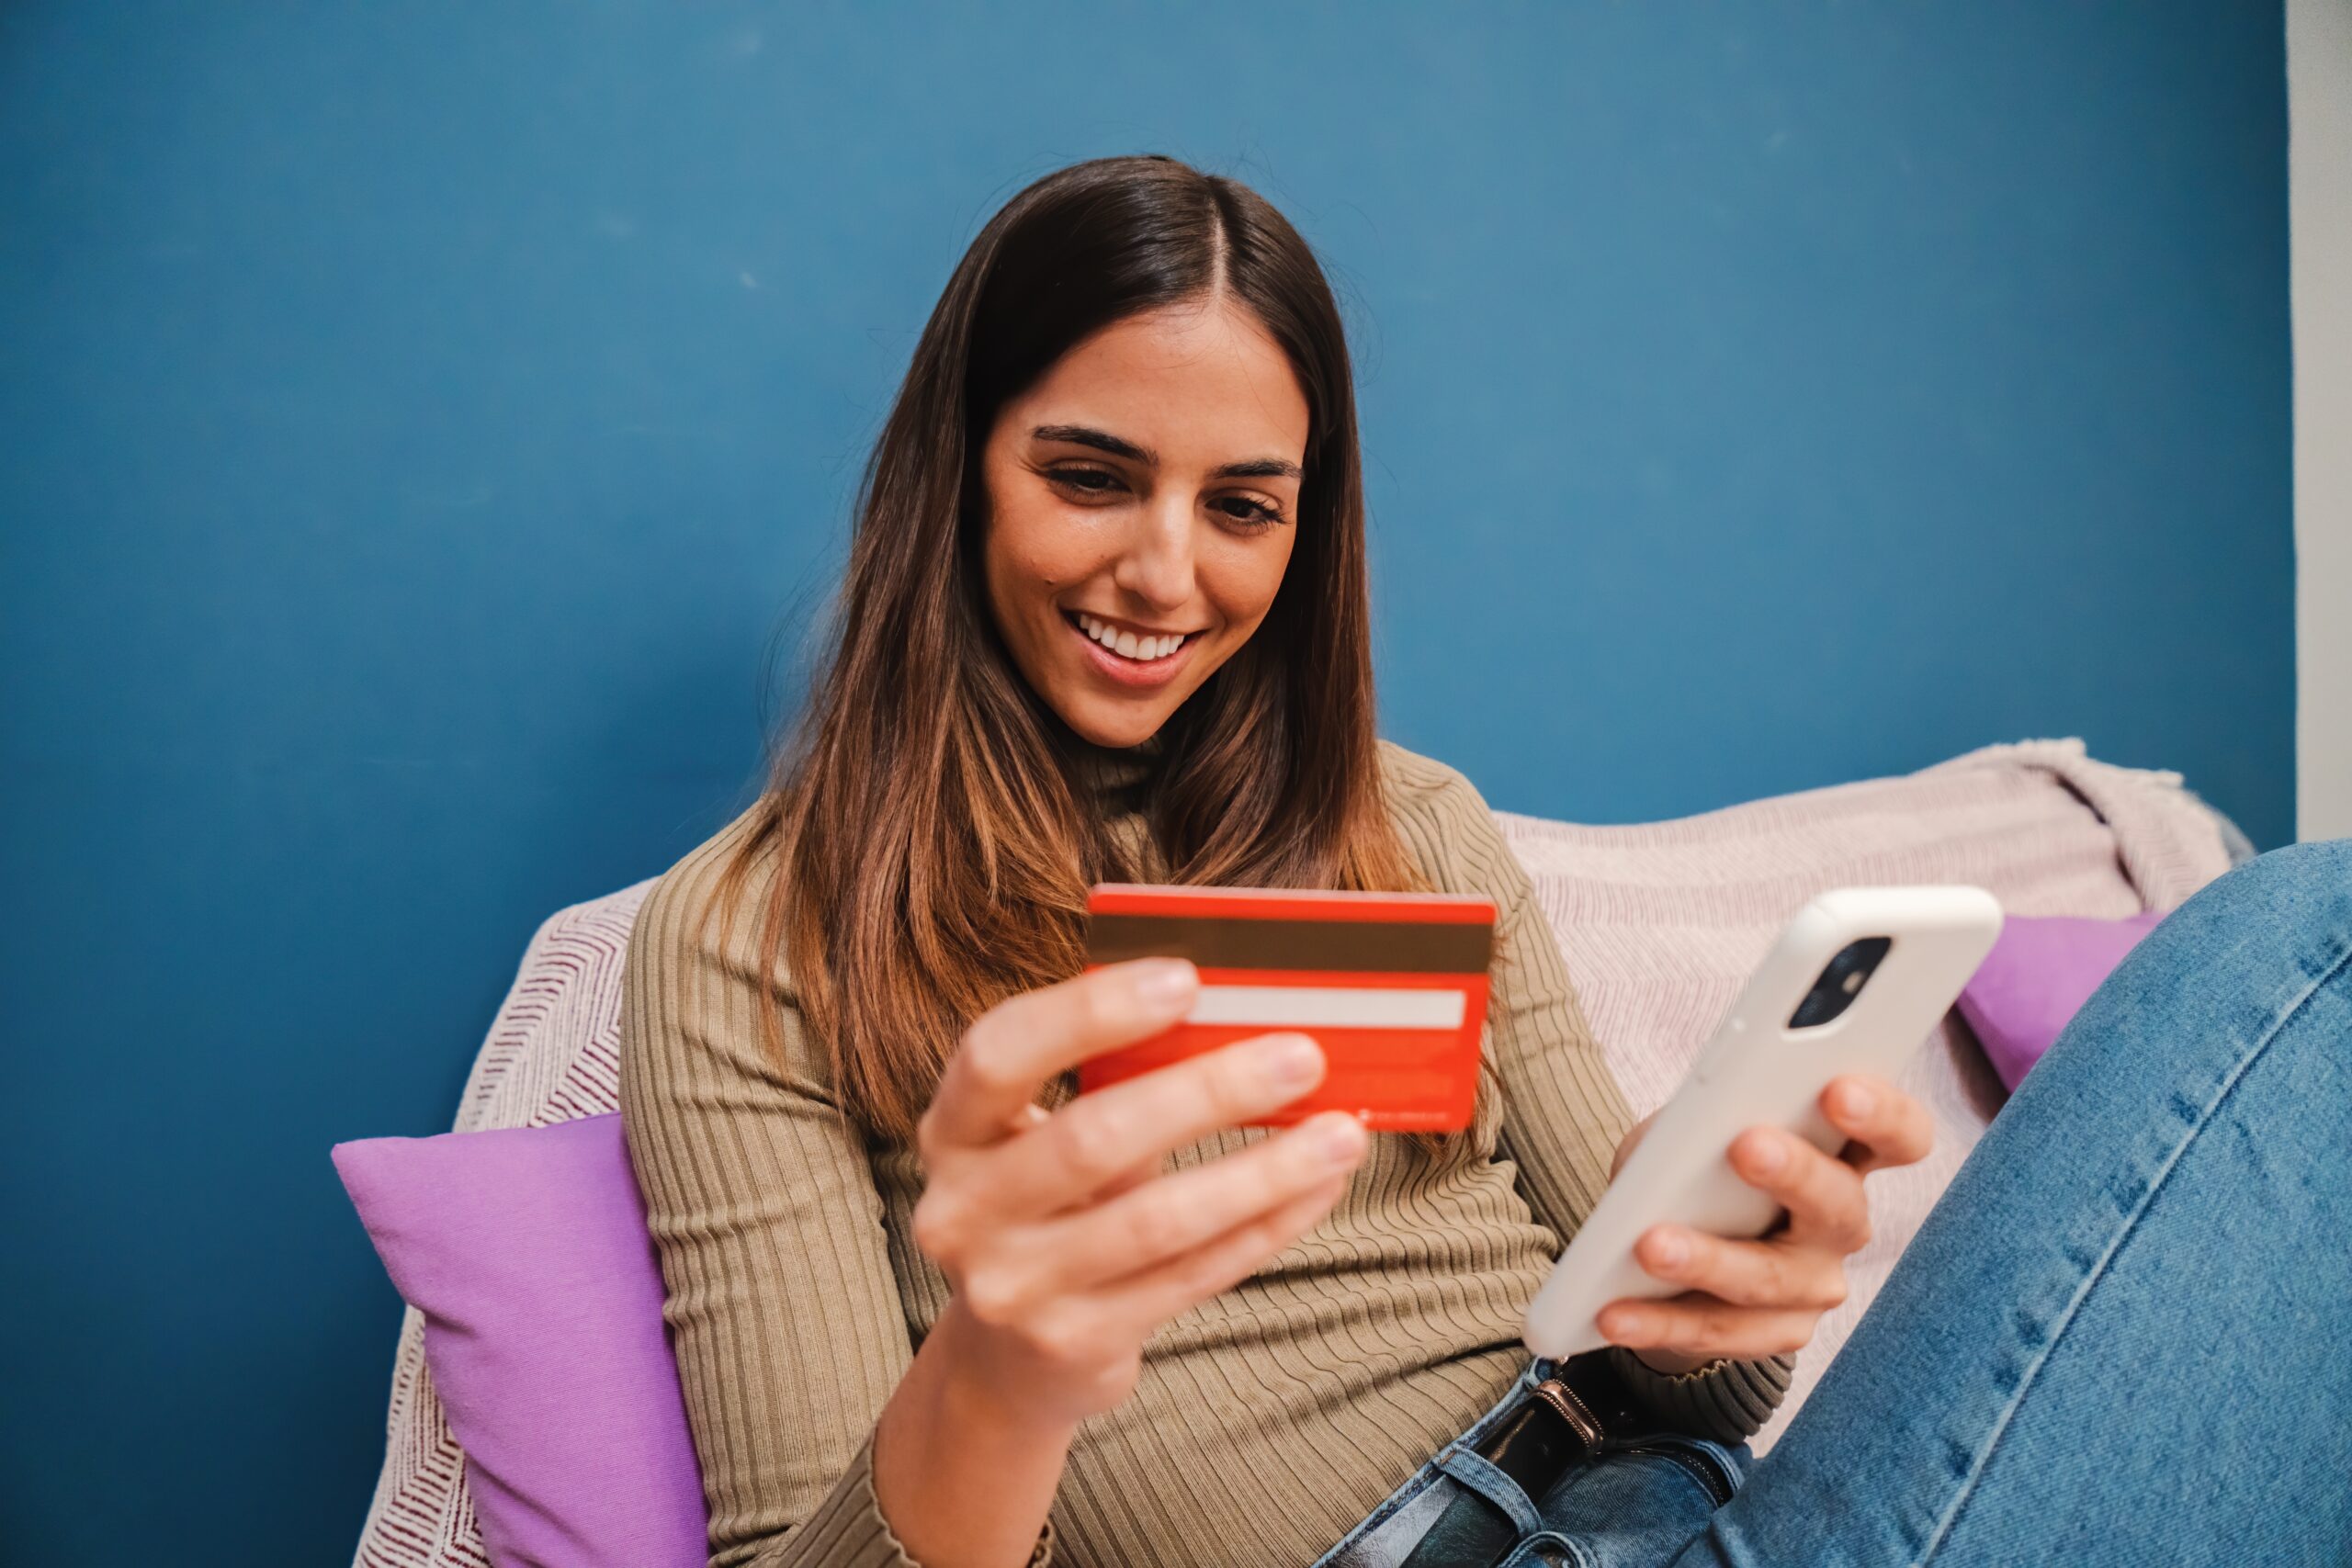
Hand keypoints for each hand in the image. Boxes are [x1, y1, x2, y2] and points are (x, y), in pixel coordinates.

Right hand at [909, 957, 1370, 1430]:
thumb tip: (1246, 1013)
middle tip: (1302, 1056)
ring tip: (1340, 1132)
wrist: (1008, 1360)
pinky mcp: (1073, 1344)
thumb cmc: (1053, 1208)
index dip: (1090, 1012)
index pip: (1000, 1053)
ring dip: (1262, 1171)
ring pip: (1155, 1221)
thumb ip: (1116, 1082)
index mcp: (953, 1131)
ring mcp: (1014, 1287)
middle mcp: (963, 1211)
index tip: (1188, 979)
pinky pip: (1190, 1276)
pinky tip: (1318, 1188)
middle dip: (1208, 1092)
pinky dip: (1265, 1226)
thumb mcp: (1048, 1139)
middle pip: (1092, 1139)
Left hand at [1597, 1075, 1932, 1371]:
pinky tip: (1613, 1313)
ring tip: (1649, 1245)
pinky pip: (1720, 1330)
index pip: (1898, 1134)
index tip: (1839, 1088)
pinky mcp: (1776, 1332)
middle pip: (1838, 1203)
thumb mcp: (1697, 1124)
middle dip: (1794, 1172)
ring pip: (1769, 1276)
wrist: (1667, 1238)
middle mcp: (1843, 1221)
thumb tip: (1699, 1126)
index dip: (1882, 1113)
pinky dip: (1660, 1320)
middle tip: (1747, 1144)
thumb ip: (1710, 1116)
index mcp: (1845, 1153)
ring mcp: (1815, 1283)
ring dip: (1708, 1259)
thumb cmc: (1696, 1160)